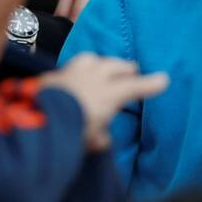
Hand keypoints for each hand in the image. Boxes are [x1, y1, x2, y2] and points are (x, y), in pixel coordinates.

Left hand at [41, 54, 167, 151]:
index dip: (150, 84)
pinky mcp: (53, 75)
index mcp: (108, 94)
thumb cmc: (71, 131)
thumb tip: (102, 138)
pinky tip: (71, 77)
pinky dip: (74, 73)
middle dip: (126, 68)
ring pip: (91, 59)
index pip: (135, 86)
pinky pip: (68, 69)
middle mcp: (93, 78)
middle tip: (132, 70)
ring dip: (100, 63)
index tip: (164, 80)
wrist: (38, 118)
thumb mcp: (90, 141)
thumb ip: (100, 138)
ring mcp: (72, 73)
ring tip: (101, 67)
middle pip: (115, 65)